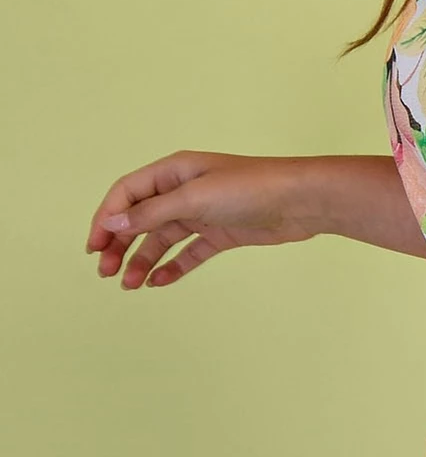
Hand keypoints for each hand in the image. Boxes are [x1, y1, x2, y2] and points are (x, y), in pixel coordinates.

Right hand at [86, 151, 329, 287]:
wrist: (301, 201)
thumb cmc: (249, 188)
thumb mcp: (194, 199)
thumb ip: (152, 213)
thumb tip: (112, 222)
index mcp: (173, 172)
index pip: (127, 193)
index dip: (106, 218)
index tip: (94, 246)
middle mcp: (184, 190)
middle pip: (140, 218)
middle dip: (119, 244)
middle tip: (105, 272)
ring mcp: (203, 213)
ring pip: (162, 238)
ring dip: (143, 260)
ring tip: (129, 284)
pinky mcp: (221, 233)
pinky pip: (189, 252)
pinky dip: (173, 266)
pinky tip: (158, 282)